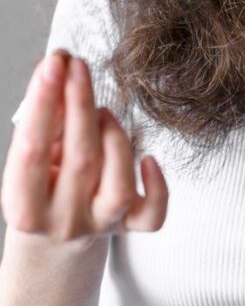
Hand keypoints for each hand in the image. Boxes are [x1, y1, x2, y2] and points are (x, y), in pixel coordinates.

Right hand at [1, 50, 168, 247]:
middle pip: (80, 161)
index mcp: (24, 208)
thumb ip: (45, 120)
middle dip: (80, 103)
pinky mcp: (130, 226)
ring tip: (102, 111)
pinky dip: (158, 186)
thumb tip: (60, 66)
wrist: (54, 242)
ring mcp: (100, 225)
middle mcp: (63, 221)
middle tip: (78, 66)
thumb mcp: (32, 159)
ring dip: (114, 136)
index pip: (32, 150)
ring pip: (119, 184)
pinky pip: (152, 214)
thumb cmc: (41, 186)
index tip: (53, 63)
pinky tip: (150, 158)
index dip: (44, 102)